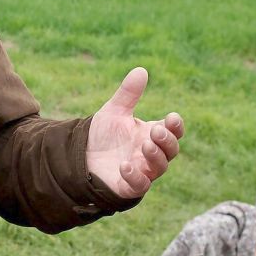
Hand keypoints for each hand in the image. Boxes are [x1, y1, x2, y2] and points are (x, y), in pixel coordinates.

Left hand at [85, 67, 184, 198]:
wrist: (79, 155)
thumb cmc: (103, 134)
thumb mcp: (114, 111)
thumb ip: (128, 94)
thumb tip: (141, 70)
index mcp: (151, 134)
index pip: (173, 131)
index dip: (176, 126)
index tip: (172, 117)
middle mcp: (150, 153)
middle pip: (170, 150)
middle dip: (167, 140)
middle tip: (156, 131)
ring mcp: (142, 170)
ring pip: (159, 167)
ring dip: (156, 157)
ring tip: (145, 144)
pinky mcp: (128, 186)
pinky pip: (139, 185)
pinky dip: (135, 177)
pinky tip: (125, 165)